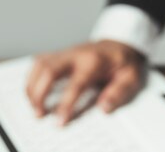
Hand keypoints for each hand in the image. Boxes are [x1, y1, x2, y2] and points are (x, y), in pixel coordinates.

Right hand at [25, 40, 145, 124]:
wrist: (120, 43)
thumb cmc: (124, 62)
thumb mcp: (132, 77)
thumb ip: (119, 93)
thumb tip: (104, 108)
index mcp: (95, 61)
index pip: (75, 84)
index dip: (65, 104)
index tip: (59, 121)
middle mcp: (76, 54)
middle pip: (49, 70)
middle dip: (39, 93)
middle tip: (39, 113)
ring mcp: (66, 52)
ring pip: (40, 65)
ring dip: (32, 86)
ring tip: (34, 106)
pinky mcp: (60, 54)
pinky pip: (40, 62)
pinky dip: (32, 77)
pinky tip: (33, 91)